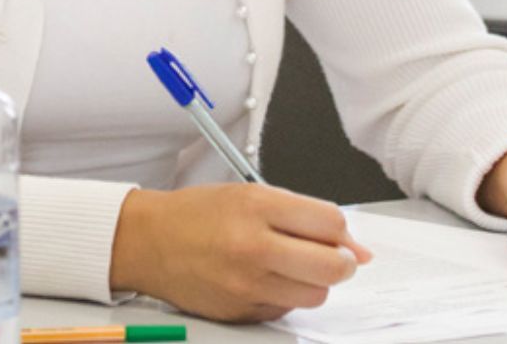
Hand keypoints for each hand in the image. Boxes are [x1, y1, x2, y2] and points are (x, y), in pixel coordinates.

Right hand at [110, 184, 372, 322]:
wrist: (150, 242)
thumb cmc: (199, 214)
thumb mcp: (251, 195)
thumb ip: (304, 215)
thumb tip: (356, 247)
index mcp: (257, 207)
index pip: (331, 223)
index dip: (341, 232)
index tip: (335, 235)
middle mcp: (253, 247)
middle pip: (332, 267)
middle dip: (341, 264)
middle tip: (331, 259)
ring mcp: (246, 284)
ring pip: (315, 295)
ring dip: (313, 283)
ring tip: (291, 267)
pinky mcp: (240, 311)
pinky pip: (286, 310)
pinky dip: (286, 296)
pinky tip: (265, 279)